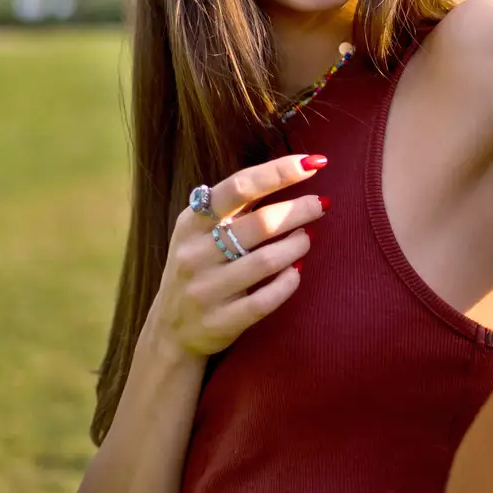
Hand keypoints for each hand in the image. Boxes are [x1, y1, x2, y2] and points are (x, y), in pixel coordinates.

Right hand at [151, 153, 327, 358]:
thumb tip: (292, 169)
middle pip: (260, 223)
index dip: (279, 172)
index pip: (239, 187)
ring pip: (265, 262)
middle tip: (321, 204)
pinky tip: (297, 271)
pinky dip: (288, 283)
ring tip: (309, 237)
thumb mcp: (202, 231)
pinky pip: (265, 301)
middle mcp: (194, 254)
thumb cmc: (199, 265)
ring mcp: (205, 290)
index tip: (312, 163)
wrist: (170, 329)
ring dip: (297, 245)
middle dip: (299, 210)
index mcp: (191, 222)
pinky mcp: (220, 322)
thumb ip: (236, 204)